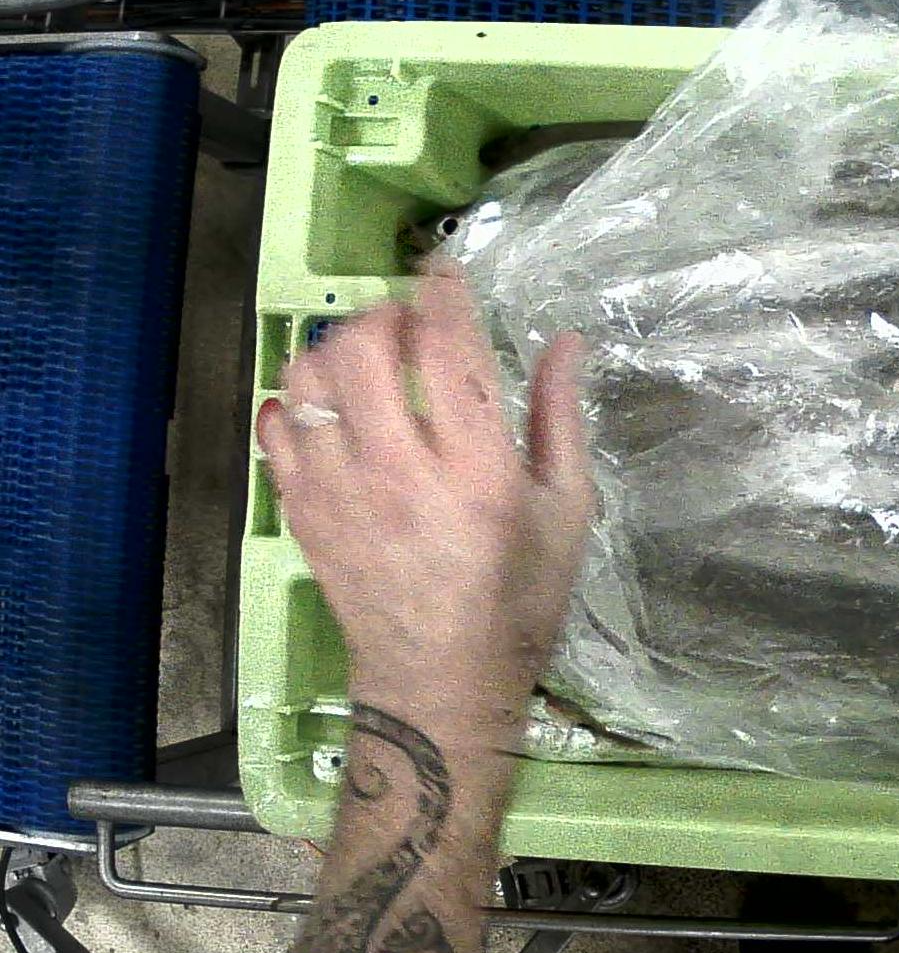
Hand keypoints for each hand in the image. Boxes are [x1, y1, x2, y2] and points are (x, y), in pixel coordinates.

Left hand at [256, 272, 592, 745]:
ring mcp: (340, 492)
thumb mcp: (567, 512)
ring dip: (334, 348)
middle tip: (404, 320)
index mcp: (477, 469)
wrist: (439, 684)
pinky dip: (294, 399)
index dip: (442, 292)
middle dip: (382, 314)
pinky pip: (277, 430)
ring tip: (363, 357)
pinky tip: (325, 404)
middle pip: (363, 349)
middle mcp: (401, 471)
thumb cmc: (518, 599)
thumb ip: (560, 420)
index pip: (448, 348)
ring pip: (309, 379)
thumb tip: (565, 341)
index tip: (442, 268)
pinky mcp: (303, 513)